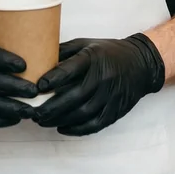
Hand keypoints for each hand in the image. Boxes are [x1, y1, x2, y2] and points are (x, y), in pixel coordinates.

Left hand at [33, 34, 164, 135]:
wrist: (140, 64)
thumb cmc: (108, 52)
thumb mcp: (85, 44)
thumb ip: (63, 51)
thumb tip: (38, 58)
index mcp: (92, 58)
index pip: (70, 69)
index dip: (53, 79)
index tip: (37, 87)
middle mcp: (102, 77)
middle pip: (74, 96)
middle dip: (51, 107)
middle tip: (34, 112)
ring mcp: (110, 96)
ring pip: (82, 113)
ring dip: (60, 120)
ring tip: (43, 121)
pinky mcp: (115, 110)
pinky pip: (95, 124)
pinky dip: (77, 129)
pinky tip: (62, 128)